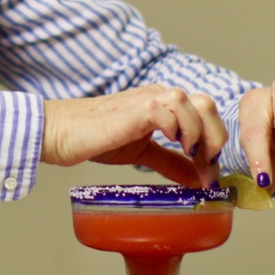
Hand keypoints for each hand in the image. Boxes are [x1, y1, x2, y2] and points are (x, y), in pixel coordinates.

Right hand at [42, 85, 227, 187]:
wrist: (59, 131)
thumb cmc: (95, 137)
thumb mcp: (142, 153)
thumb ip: (171, 161)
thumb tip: (198, 178)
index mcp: (163, 103)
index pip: (205, 111)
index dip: (216, 140)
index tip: (212, 173)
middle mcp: (158, 96)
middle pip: (206, 103)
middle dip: (215, 137)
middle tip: (207, 167)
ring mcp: (145, 100)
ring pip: (190, 101)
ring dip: (197, 133)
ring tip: (190, 157)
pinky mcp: (131, 110)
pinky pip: (165, 110)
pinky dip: (175, 128)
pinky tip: (170, 144)